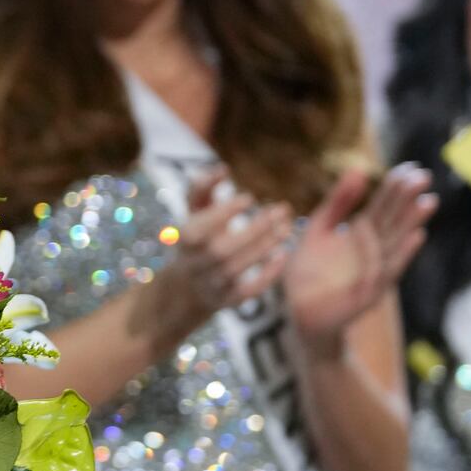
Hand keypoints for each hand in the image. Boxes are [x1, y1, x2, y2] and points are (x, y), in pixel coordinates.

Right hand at [148, 164, 293, 338]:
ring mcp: (210, 285)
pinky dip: (266, 276)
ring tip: (286, 227)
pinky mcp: (226, 301)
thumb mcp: (194, 213)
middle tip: (280, 210)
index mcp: (185, 239)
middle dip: (253, 230)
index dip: (223, 213)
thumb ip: (203, 188)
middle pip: (221, 251)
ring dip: (264, 248)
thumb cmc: (197, 238)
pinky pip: (247, 292)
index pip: (200, 228)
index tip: (249, 197)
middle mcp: (195, 265)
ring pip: (236, 269)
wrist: (188, 286)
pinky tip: (283, 255)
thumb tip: (222, 169)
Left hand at [282, 163, 435, 349]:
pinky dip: (403, 254)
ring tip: (428, 201)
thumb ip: (337, 202)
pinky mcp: (370, 292)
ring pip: (396, 243)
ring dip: (413, 223)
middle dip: (408, 200)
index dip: (396, 187)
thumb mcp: (318, 228)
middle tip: (424, 176)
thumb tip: (358, 170)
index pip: (383, 206)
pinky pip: (388, 271)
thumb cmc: (307, 272)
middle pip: (394, 220)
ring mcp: (374, 271)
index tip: (410, 167)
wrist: (294, 312)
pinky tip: (416, 237)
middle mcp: (373, 250)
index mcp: (361, 233)